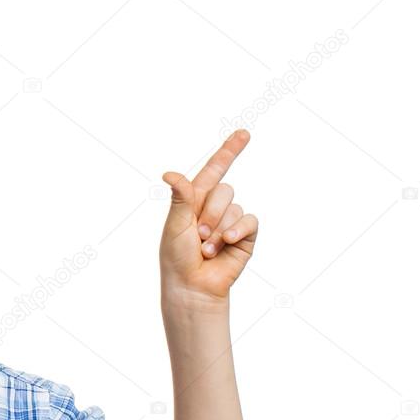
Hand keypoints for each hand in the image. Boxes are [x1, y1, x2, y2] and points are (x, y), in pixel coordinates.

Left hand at [159, 129, 258, 308]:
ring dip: (219, 228)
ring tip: (207, 249)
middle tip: (198, 236)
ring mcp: (230, 222)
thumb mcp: (175, 225)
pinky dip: (237, 231)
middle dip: (210, 212)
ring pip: (235, 207)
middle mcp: (214, 208)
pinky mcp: (245, 237)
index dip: (229, 152)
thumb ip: (181, 198)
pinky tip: (226, 244)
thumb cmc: (177, 258)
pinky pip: (249, 221)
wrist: (192, 286)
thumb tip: (170, 174)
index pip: (214, 171)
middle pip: (224, 189)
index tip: (243, 133)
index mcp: (193, 201)